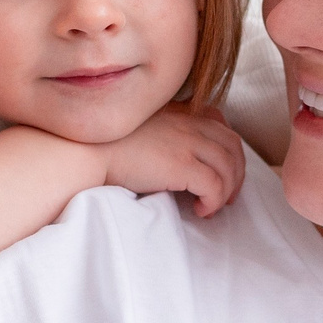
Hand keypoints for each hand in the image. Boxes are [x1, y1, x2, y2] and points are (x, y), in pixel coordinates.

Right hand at [97, 105, 246, 216]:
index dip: (228, 149)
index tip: (223, 169)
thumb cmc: (104, 144)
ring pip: (228, 168)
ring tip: (213, 206)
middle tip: (228, 195)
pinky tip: (200, 210)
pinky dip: (214, 201)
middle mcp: (188, 123)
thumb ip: (161, 131)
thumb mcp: (139, 126)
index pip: (220, 123)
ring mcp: (187, 142)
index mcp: (179, 112)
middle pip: (232, 146)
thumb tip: (173, 156)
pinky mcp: (182, 165)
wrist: (86, 150)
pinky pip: (215, 185)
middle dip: (236, 173)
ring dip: (227, 191)